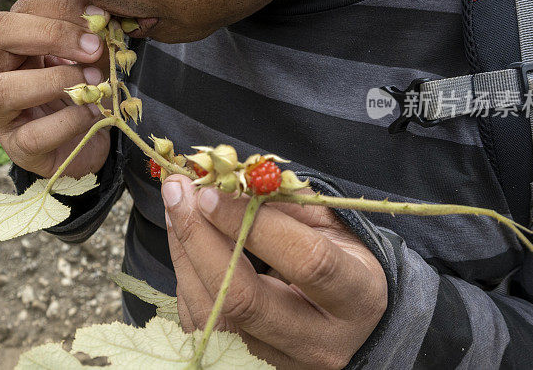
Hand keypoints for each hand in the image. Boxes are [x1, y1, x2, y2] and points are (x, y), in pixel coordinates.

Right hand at [0, 0, 111, 178]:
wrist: (88, 146)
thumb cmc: (86, 94)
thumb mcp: (92, 60)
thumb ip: (94, 39)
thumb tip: (104, 21)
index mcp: (15, 46)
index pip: (22, 11)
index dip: (61, 9)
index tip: (101, 19)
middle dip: (51, 35)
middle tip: (94, 48)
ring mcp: (1, 113)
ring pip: (2, 89)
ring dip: (56, 80)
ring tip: (95, 82)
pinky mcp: (18, 148)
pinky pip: (34, 134)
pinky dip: (70, 121)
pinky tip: (95, 112)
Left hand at [161, 174, 386, 369]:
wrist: (346, 321)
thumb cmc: (341, 260)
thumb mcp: (331, 225)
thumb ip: (286, 203)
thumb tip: (228, 181)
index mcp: (357, 298)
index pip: (305, 260)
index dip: (251, 223)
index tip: (211, 191)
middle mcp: (320, 342)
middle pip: (245, 298)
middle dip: (201, 239)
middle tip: (178, 192)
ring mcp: (280, 363)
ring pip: (214, 316)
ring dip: (184, 255)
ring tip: (175, 208)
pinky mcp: (245, 367)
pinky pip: (200, 326)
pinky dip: (185, 278)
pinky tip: (184, 243)